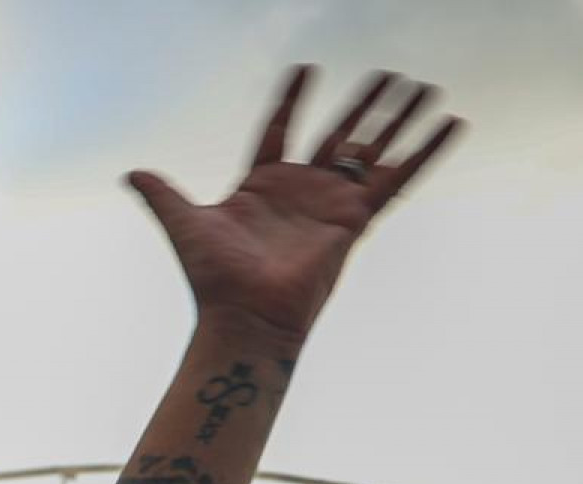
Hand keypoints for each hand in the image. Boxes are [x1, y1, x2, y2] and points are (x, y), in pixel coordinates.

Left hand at [130, 68, 460, 343]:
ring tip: (424, 87)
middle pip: (339, 135)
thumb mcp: (184, 222)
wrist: (243, 315)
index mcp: (262, 186)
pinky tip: (452, 123)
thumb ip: (162, 194)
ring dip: (398, 119)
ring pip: (373, 150)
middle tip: (389, 74)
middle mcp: (301, 191)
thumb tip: (131, 174)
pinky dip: (426, 152)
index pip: (278, 130)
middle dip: (363, 106)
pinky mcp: (356, 219)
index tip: (305, 69)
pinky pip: (399, 179)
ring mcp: (331, 204)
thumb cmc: (214, 277)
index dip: (290, 102)